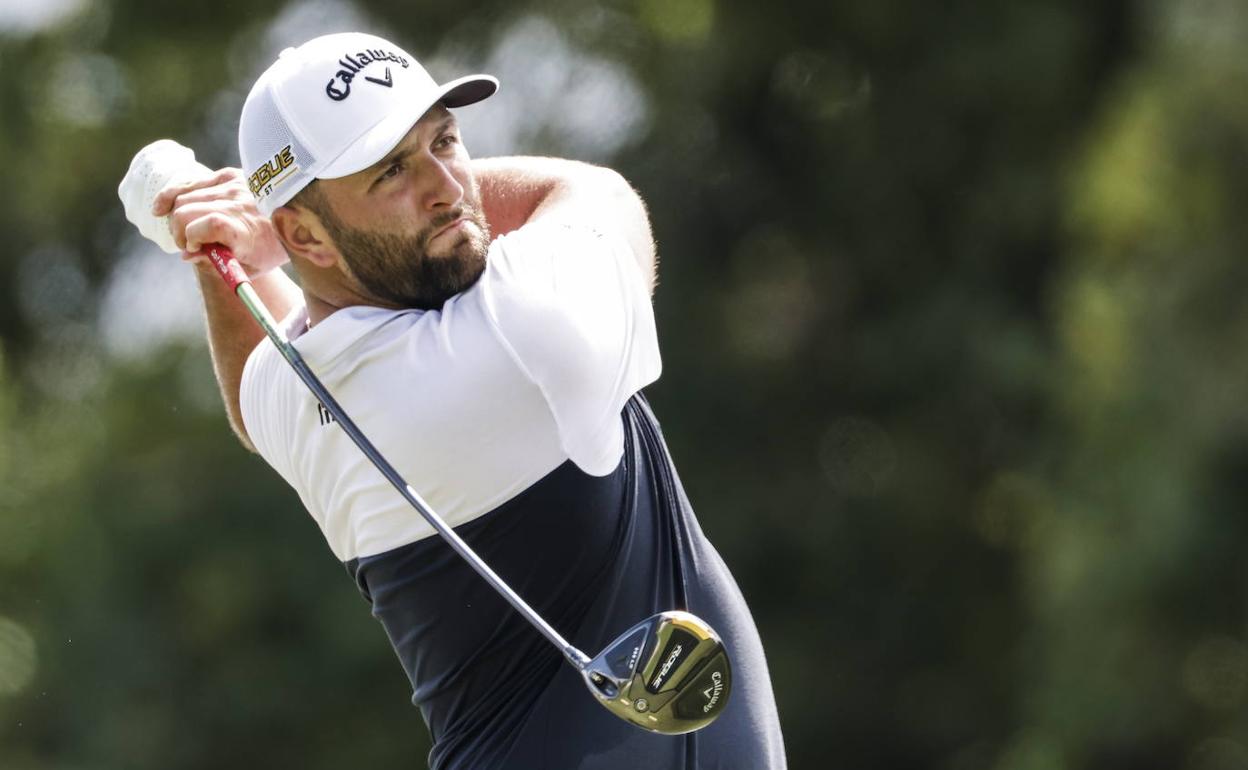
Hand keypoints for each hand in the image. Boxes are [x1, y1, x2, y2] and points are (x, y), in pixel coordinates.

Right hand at [152, 167, 288, 275]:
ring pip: (183, 200)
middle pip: (187, 213)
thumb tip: (186, 254)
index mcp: (248, 229)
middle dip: (179, 233)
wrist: (303, 219)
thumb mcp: (250, 267)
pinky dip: (171, 197)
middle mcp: (239, 204)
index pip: (209, 225)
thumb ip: (217, 263)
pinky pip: (189, 184)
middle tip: (189, 245)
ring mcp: (233, 186)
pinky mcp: (229, 175)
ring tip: (189, 232)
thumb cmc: (274, 248)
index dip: (192, 238)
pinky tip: (160, 209)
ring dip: (177, 219)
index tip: (195, 250)